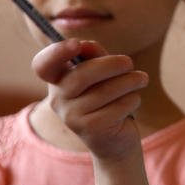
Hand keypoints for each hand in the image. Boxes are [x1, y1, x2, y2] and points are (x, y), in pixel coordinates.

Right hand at [32, 39, 147, 161]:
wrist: (115, 140)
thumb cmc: (109, 98)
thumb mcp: (102, 74)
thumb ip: (95, 57)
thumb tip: (86, 45)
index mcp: (58, 80)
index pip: (43, 65)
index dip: (56, 53)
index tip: (76, 44)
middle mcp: (58, 99)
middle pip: (82, 75)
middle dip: (112, 64)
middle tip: (130, 62)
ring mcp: (72, 116)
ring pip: (106, 90)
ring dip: (131, 81)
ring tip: (142, 79)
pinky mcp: (91, 129)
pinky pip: (119, 105)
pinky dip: (133, 99)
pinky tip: (132, 102)